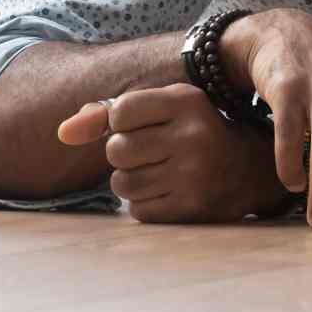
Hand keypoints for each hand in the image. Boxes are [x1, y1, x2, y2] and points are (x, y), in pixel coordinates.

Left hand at [54, 84, 283, 222]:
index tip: (144, 126)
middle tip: (152, 153)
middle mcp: (193, 135)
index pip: (121, 111)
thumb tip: (61, 133)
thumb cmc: (193, 133)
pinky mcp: (192, 208)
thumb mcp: (163, 109)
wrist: (250, 171)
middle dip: (125, 155)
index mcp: (187, 101)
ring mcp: (194, 174)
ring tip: (159, 173)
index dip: (122, 123)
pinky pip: (138, 210)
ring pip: (123, 183)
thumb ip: (109, 113)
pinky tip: (168, 193)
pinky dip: (145, 204)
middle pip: (117, 150)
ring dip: (132, 182)